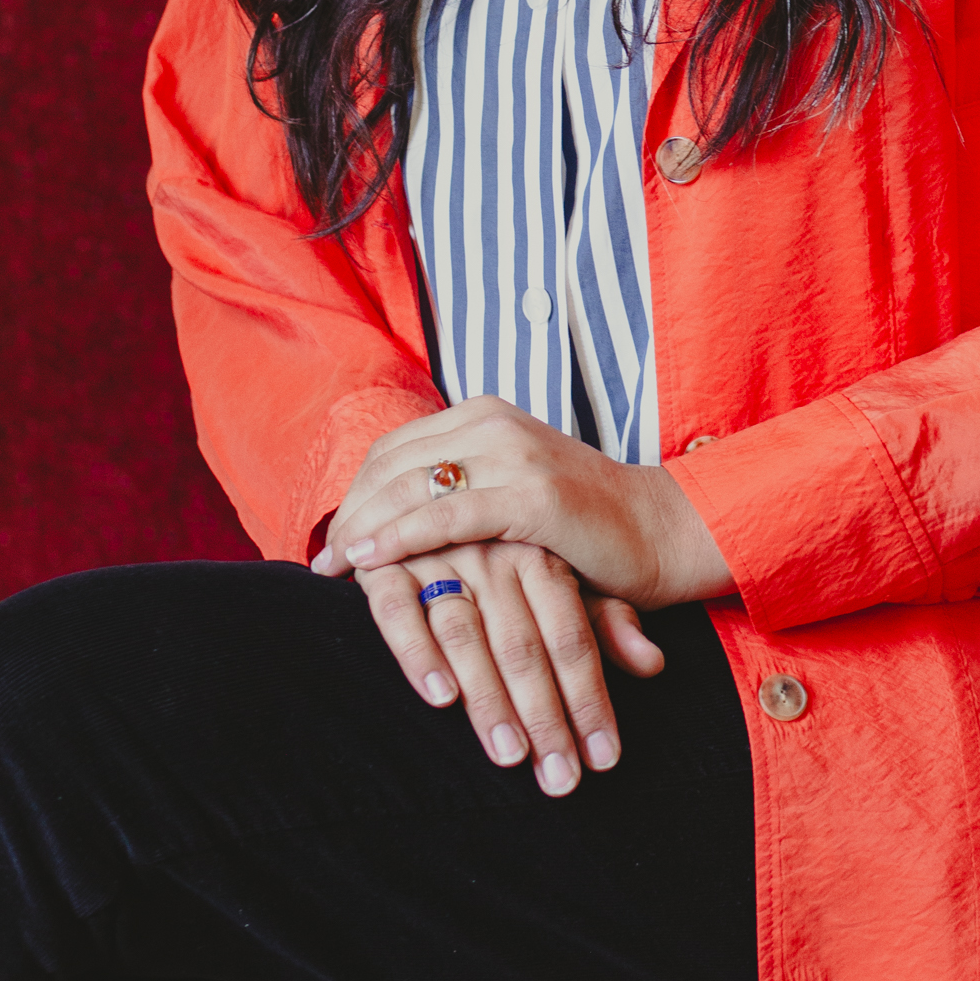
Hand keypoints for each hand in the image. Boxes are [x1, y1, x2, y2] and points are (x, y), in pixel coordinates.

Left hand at [315, 394, 731, 608]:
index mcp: (486, 414)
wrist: (657, 532)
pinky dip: (400, 538)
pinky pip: (448, 516)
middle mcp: (495, 423)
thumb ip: (461, 488)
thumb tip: (393, 515)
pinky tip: (367, 562)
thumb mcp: (512, 489)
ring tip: (333, 566)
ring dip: (363, 528)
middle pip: (393, 463)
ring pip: (412, 487)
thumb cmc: (580, 525)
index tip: (332, 537)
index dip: (357, 491)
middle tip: (322, 559)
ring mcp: (515, 455)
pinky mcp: (532, 497)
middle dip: (351, 511)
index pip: (397, 447)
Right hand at [353, 534, 666, 796]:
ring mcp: (441, 554)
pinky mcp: (388, 561)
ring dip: (489, 701)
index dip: (589, 699)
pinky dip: (418, 652)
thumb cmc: (511, 547)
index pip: (572, 636)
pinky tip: (440, 698)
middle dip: (545, 718)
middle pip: (524, 645)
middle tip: (561, 781)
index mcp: (541, 556)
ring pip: (467, 635)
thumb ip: (605, 619)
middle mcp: (494, 553)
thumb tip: (653, 663)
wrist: (437, 478)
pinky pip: (397, 610)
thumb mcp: (566, 575)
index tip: (603, 758)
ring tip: (510, 758)